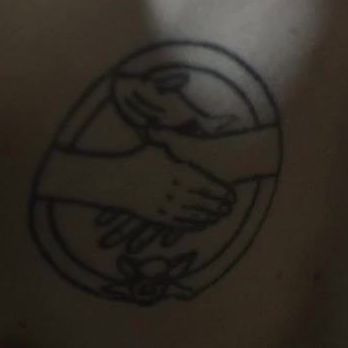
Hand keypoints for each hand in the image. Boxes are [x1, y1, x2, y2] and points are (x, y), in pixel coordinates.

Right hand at [105, 147, 235, 231]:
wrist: (115, 180)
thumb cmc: (138, 159)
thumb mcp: (159, 146)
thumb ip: (176, 141)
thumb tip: (189, 123)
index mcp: (178, 172)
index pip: (207, 185)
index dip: (222, 192)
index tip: (232, 195)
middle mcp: (175, 191)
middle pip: (205, 202)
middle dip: (220, 206)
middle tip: (230, 207)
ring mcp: (167, 206)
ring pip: (195, 214)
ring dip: (211, 216)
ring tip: (221, 215)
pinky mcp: (159, 218)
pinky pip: (182, 223)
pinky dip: (195, 224)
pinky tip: (204, 224)